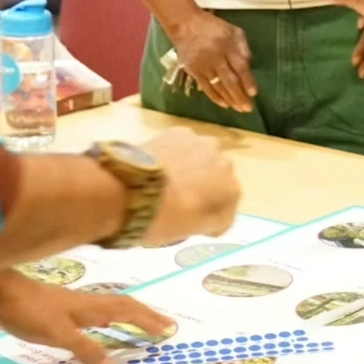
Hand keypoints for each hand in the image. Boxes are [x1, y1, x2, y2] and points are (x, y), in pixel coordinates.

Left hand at [0, 270, 174, 363]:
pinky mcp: (50, 314)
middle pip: (121, 307)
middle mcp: (83, 304)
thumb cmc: (27, 310)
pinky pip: (85, 321)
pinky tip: (93, 334)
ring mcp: (66, 308)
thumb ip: (87, 349)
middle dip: (143, 317)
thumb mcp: (59, 334)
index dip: (149, 319)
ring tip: (134, 331)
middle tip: (161, 329)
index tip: (169, 329)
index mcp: (89, 307)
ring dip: (123, 320)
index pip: (127, 311)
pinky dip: (99, 327)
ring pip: (103, 312)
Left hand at [138, 128, 240, 245]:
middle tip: (181, 198)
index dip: (209, 214)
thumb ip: (206, 220)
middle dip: (205, 186)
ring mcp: (205, 146)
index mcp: (232, 194)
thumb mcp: (191, 231)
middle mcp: (226, 165)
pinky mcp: (182, 133)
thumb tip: (199, 213)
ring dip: (194, 165)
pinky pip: (185, 145)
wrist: (130, 192)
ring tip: (169, 177)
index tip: (192, 220)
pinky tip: (159, 163)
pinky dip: (176, 152)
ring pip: (204, 157)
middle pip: (219, 178)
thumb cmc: (163, 221)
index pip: (226, 208)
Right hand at [163, 11, 255, 112]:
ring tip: (239, 109)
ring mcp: (202, 65)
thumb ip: (243, 48)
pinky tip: (224, 104)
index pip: (239, 66)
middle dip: (240, 96)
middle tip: (248, 108)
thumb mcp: (234, 31)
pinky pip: (206, 87)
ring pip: (218, 86)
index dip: (247, 81)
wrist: (185, 25)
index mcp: (227, 45)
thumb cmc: (214, 28)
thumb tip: (249, 67)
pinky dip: (215, 97)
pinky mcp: (193, 71)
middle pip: (229, 80)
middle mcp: (214, 57)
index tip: (254, 93)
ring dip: (230, 99)